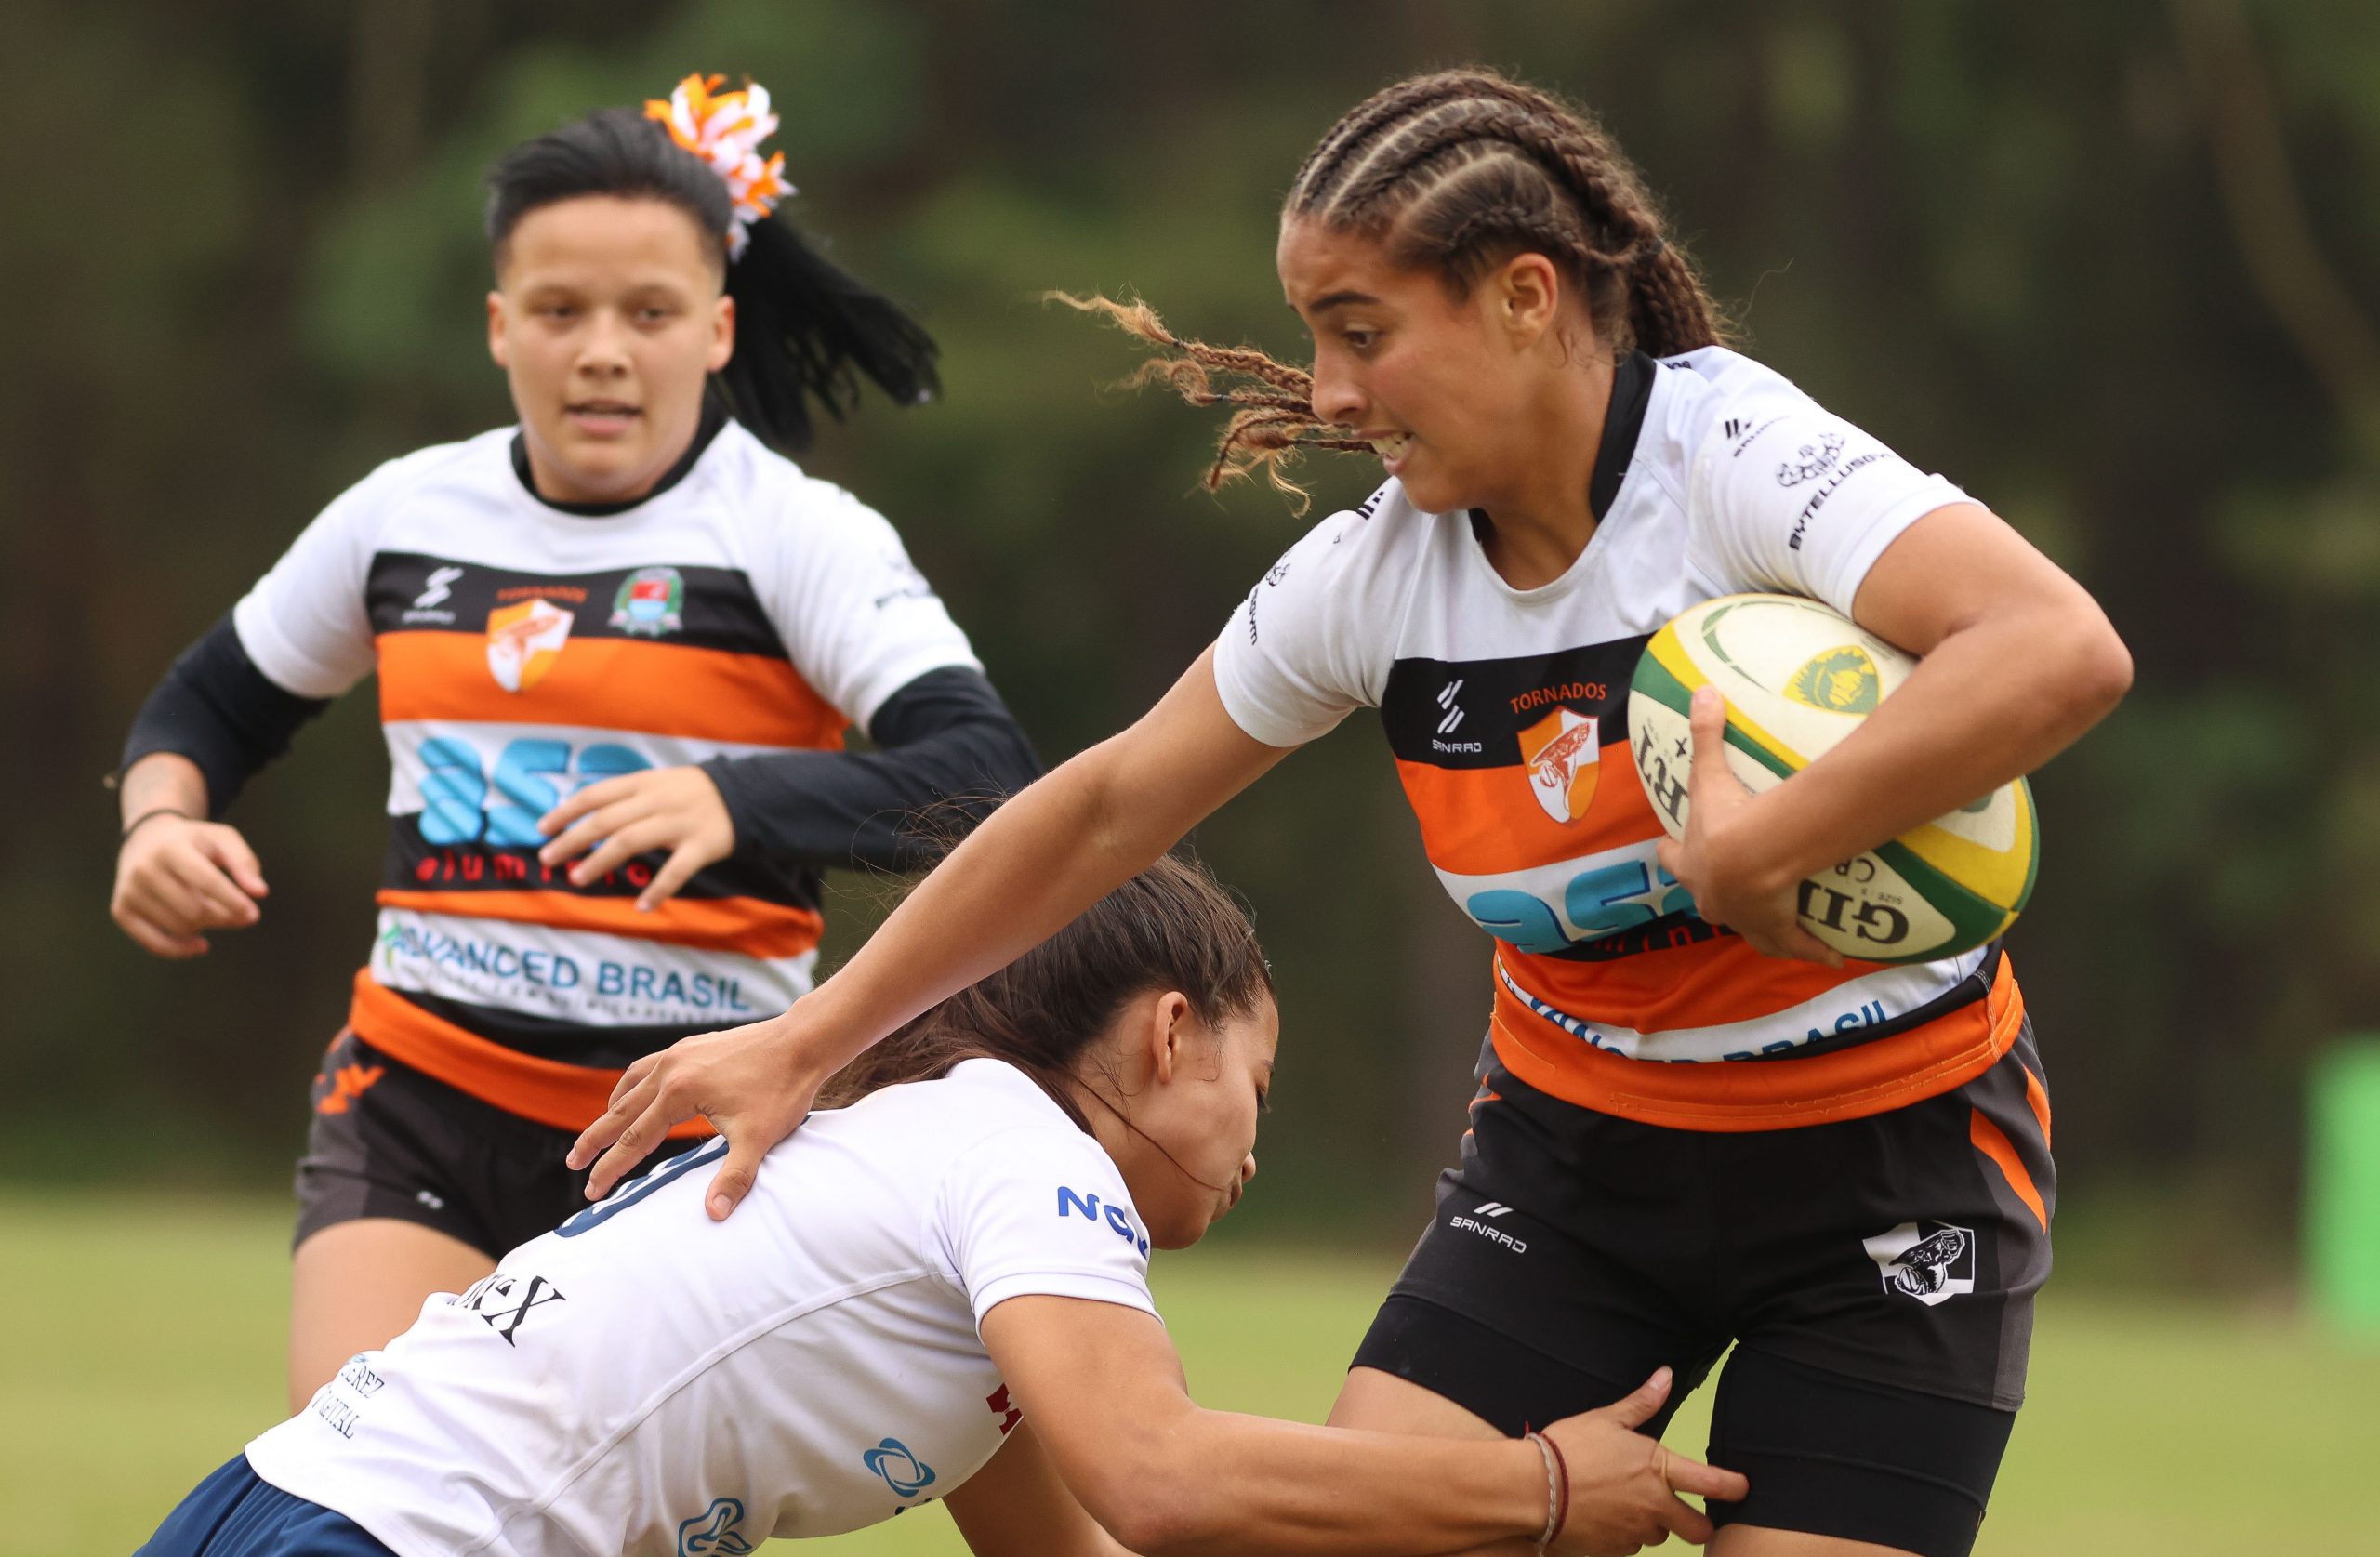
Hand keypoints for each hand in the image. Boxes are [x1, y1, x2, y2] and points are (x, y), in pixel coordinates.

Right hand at [111, 814, 267, 957]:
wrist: (145, 840)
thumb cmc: (194, 842)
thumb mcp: (222, 839)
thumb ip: (245, 863)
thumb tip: (260, 893)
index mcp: (171, 848)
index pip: (207, 882)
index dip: (234, 902)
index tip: (253, 914)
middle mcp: (144, 869)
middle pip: (195, 910)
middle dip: (225, 918)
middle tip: (243, 917)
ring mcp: (129, 891)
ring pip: (179, 927)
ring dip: (207, 928)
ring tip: (218, 915)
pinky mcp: (121, 911)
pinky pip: (154, 943)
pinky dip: (181, 950)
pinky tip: (201, 945)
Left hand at [537, 765, 733, 911]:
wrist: (746, 795)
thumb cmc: (693, 792)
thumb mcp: (658, 781)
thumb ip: (626, 794)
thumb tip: (583, 811)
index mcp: (644, 783)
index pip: (596, 794)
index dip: (566, 811)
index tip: (542, 828)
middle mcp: (657, 801)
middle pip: (606, 820)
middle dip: (572, 840)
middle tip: (548, 859)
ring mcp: (679, 824)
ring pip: (631, 842)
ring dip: (601, 861)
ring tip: (578, 878)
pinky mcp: (701, 847)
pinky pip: (675, 872)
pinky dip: (657, 890)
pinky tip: (641, 906)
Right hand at [566, 1013, 823, 1214]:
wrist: (802, 1042)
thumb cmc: (782, 1090)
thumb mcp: (759, 1139)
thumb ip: (734, 1178)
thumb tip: (714, 1214)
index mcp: (678, 1093)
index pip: (634, 1140)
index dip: (610, 1169)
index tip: (591, 1191)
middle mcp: (669, 1069)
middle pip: (620, 1111)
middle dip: (595, 1141)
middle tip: (574, 1164)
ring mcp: (678, 1053)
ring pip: (630, 1085)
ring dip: (611, 1111)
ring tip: (598, 1133)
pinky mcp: (691, 1045)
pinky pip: (647, 1066)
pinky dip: (631, 1085)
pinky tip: (636, 1095)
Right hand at [1543, 1369, 1748, 1554]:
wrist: (1532, 1489)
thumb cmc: (1569, 1449)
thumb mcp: (1607, 1419)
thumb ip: (1642, 1403)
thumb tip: (1666, 1375)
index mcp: (1658, 1469)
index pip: (1714, 1484)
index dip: (1735, 1487)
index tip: (1743, 1488)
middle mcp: (1655, 1506)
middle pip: (1699, 1530)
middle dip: (1699, 1524)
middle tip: (1688, 1514)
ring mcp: (1635, 1532)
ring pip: (1660, 1536)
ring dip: (1652, 1525)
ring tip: (1626, 1505)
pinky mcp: (1614, 1551)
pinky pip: (1629, 1546)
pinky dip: (1623, 1535)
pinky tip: (1604, 1517)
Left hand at [1653, 687, 1840, 965]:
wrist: (1753, 859)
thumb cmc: (1726, 819)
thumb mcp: (1711, 775)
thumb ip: (1706, 732)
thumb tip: (1701, 690)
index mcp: (1693, 864)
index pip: (1673, 857)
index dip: (1671, 852)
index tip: (1666, 849)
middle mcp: (1713, 897)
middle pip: (1707, 900)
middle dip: (1713, 895)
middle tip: (1726, 888)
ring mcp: (1743, 919)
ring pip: (1749, 930)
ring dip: (1761, 930)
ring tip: (1778, 930)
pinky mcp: (1776, 931)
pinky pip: (1797, 945)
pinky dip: (1814, 952)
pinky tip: (1833, 959)